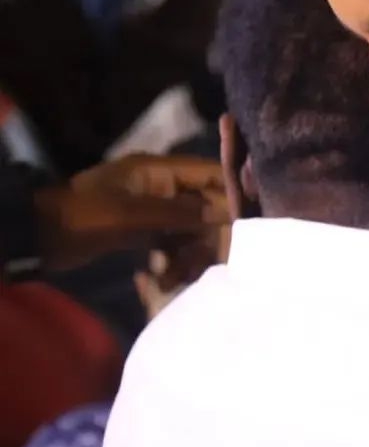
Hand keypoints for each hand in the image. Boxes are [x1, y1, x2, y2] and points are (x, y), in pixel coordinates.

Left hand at [36, 155, 226, 273]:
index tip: (252, 212)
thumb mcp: (132, 215)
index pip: (208, 171)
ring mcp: (152, 209)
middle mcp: (160, 185)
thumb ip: (179, 212)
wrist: (39, 237)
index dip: (231, 187)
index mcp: (158, 170)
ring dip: (193, 248)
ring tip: (185, 271)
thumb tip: (223, 212)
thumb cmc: (85, 218)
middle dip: (212, 228)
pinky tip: (170, 276)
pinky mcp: (143, 230)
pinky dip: (175, 257)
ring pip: (190, 225)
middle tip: (218, 255)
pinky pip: (172, 240)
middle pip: (203, 201)